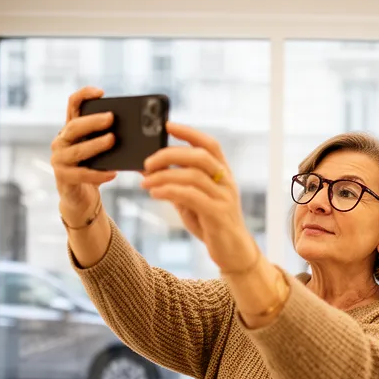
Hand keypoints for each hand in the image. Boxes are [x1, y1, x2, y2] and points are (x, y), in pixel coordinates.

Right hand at [50, 87, 118, 225]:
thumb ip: (113, 139)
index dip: (84, 95)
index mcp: (71, 129)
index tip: (100, 92)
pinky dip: (98, 173)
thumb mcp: (103, 152)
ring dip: (95, 144)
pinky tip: (113, 173)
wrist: (82, 198)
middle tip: (111, 118)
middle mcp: (61, 141)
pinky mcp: (62, 177)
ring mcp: (59, 159)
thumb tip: (143, 134)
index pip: (73, 105)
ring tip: (112, 140)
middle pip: (74, 126)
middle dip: (93, 121)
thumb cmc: (95, 169)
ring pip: (77, 150)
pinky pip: (81, 174)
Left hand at [140, 122, 259, 271]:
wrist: (233, 252)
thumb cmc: (211, 224)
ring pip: (194, 176)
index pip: (210, 145)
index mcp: (223, 173)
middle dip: (170, 155)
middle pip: (199, 156)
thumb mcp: (191, 201)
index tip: (167, 125)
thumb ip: (176, 185)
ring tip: (145, 181)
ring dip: (165, 176)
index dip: (189, 132)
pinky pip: (192, 196)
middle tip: (147, 162)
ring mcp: (224, 197)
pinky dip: (170, 191)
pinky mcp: (218, 214)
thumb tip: (148, 170)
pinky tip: (156, 194)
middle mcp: (226, 182)